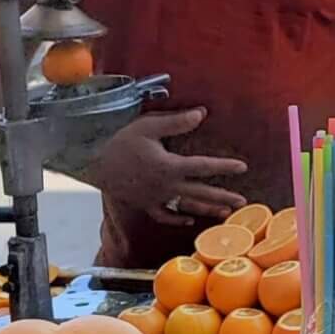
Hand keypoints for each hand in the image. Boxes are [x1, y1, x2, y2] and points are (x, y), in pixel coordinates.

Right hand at [78, 108, 247, 223]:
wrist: (92, 162)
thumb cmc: (120, 142)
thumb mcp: (149, 126)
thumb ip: (177, 122)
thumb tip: (202, 114)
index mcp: (170, 166)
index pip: (204, 167)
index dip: (225, 167)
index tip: (242, 167)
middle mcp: (166, 186)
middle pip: (200, 193)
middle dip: (223, 197)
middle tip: (242, 202)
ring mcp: (155, 198)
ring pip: (186, 207)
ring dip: (207, 209)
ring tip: (224, 213)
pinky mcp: (144, 204)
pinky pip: (165, 215)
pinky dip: (178, 218)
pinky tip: (190, 219)